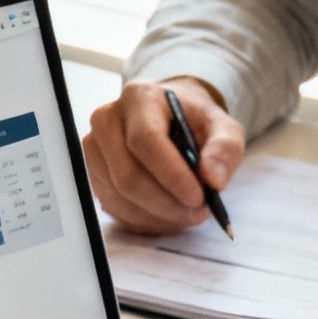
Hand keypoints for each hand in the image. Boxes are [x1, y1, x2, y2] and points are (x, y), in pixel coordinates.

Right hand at [83, 77, 245, 232]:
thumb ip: (225, 149)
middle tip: (198, 213)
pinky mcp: (93, 175)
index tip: (198, 198)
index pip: (145, 140)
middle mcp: (107, 120)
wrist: (169, 120)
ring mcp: (94, 149)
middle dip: (167, 204)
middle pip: (128, 175)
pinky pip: (114, 208)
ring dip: (158, 216)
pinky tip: (167, 215)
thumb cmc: (194, 123)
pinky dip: (145, 220)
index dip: (171, 175)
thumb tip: (213, 181)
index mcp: (140, 98)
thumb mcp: (223, 128)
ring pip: (120, 197)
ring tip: (187, 214)